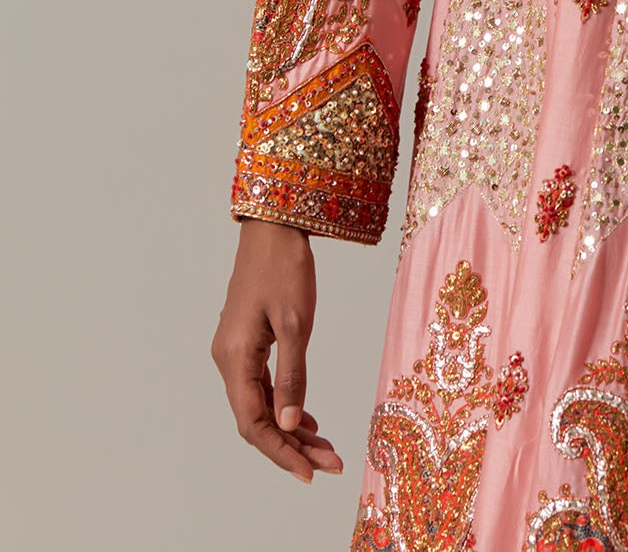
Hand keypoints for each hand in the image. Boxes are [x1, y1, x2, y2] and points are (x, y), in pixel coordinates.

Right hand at [211, 218, 343, 482]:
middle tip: (329, 464)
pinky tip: (306, 418)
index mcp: (235, 357)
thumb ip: (293, 374)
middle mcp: (228, 360)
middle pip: (256, 420)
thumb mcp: (296, 322)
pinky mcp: (247, 342)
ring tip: (325, 448)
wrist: (273, 225)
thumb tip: (291, 423)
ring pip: (260, 405)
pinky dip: (285, 405)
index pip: (254, 423)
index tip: (311, 472)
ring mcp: (235, 351)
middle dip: (291, 446)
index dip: (282, 452)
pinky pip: (262, 386)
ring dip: (290, 428)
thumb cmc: (285, 267)